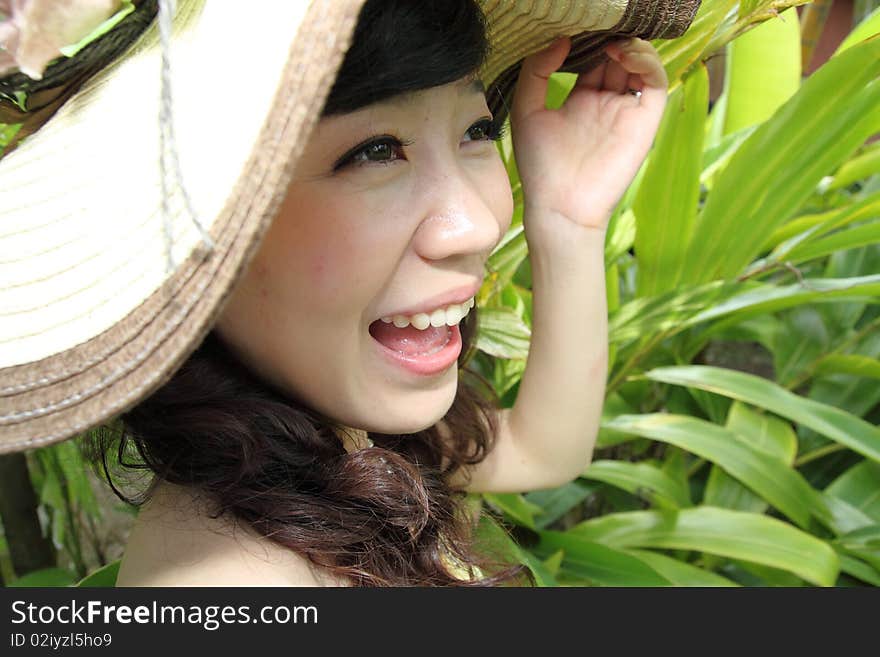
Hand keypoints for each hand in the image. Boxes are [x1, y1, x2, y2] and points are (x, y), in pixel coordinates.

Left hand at [509, 36, 667, 237]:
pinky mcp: (643, 123)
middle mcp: (606, 103)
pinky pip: (655, 84)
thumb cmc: (540, 165)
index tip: (578, 24)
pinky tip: (622, 54)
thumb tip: (561, 39)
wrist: (559, 206)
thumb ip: (537, 71)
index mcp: (580, 100)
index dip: (589, 38)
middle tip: (598, 22)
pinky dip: (646, 62)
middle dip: (611, 36)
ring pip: (640, 65)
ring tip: (610, 39)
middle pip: (618, 57)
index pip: (593, 58)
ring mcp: (626, 112)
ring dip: (630, 45)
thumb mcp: (527, 110)